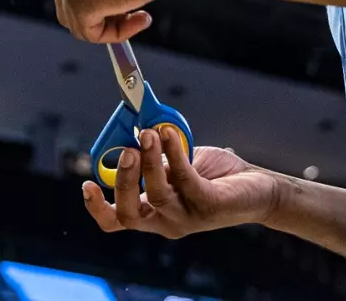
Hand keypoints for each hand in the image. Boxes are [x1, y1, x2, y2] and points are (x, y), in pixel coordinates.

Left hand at [49, 0, 179, 42]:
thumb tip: (103, 2)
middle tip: (130, 15)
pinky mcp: (77, 5)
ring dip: (111, 26)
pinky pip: (93, 35)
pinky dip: (117, 34)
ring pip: (80, 25)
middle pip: (69, 8)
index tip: (120, 4)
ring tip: (139, 16)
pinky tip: (139, 19)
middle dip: (101, 16)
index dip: (97, 1)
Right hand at [82, 129, 280, 238]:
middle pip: (129, 213)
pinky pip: (184, 178)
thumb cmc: (214, 175)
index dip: (98, 207)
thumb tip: (134, 125)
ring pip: (156, 194)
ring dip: (149, 160)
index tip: (87, 184)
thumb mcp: (176, 163)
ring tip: (148, 133)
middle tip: (126, 150)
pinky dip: (173, 154)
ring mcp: (186, 216)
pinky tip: (169, 135)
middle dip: (123, 181)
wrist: (258, 187)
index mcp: (153, 212)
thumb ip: (155, 153)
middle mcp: (166, 220)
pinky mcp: (207, 205)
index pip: (116, 220)